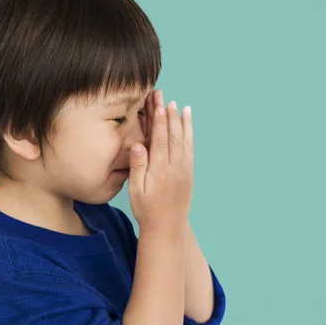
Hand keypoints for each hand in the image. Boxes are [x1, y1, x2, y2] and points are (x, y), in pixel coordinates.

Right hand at [128, 89, 193, 230]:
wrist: (167, 227)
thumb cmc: (146, 209)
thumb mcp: (136, 190)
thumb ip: (137, 167)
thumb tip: (138, 145)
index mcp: (160, 170)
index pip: (159, 139)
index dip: (158, 120)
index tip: (157, 104)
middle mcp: (175, 167)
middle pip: (172, 135)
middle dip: (169, 114)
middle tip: (164, 97)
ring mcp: (184, 168)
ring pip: (183, 139)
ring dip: (181, 121)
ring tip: (179, 105)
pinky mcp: (189, 172)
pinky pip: (190, 148)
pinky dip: (189, 133)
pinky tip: (187, 124)